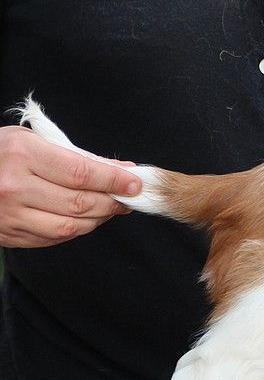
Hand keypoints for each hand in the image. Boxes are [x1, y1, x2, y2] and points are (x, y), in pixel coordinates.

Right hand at [0, 125, 141, 247]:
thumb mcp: (31, 141)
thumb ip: (76, 156)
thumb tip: (121, 170)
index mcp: (22, 155)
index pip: (82, 173)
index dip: (114, 180)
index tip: (135, 183)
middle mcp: (14, 187)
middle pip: (80, 203)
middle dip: (111, 202)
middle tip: (126, 198)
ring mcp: (9, 215)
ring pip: (70, 227)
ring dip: (97, 219)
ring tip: (109, 209)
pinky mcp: (8, 234)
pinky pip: (52, 239)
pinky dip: (75, 230)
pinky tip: (84, 219)